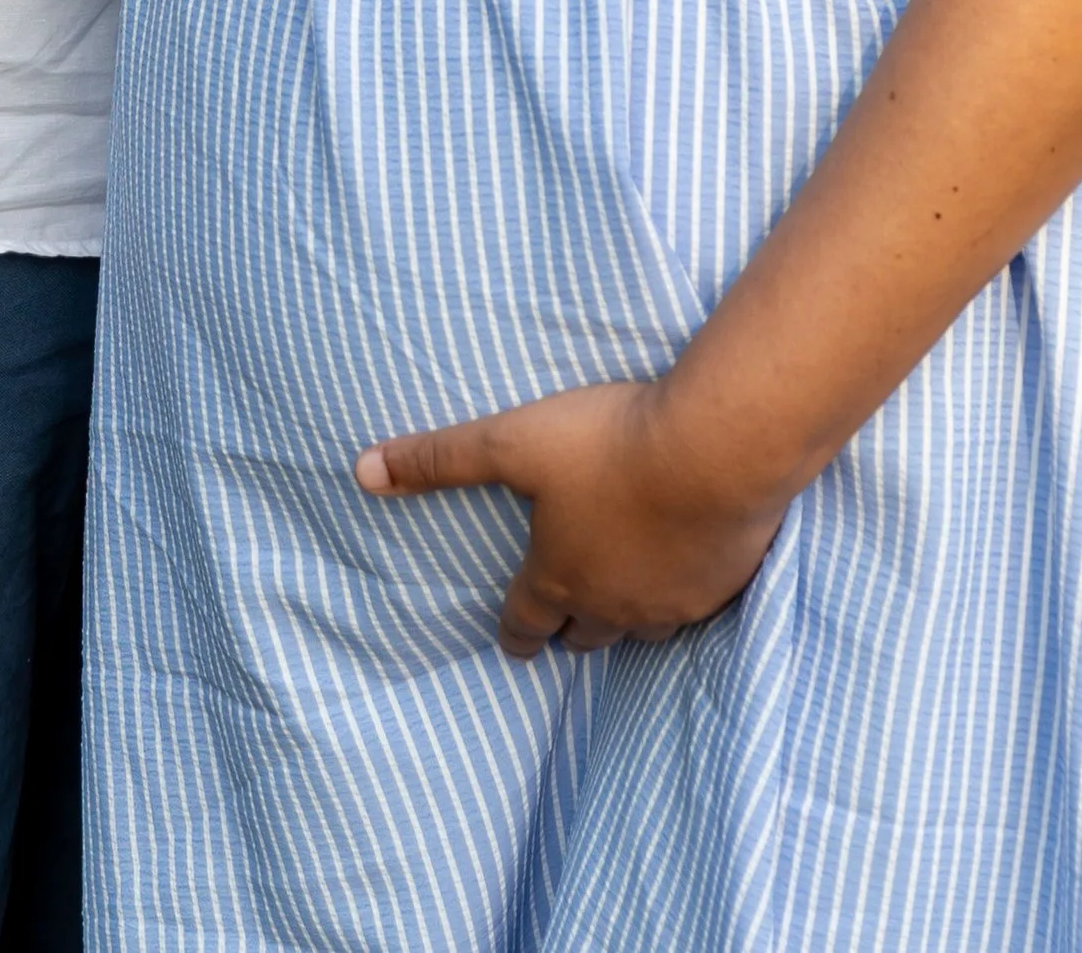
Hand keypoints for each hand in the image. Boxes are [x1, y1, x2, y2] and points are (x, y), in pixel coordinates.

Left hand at [355, 376, 790, 656]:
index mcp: (558, 576)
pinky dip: (679, 591)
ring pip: (640, 627)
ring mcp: (669, 602)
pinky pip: (692, 606)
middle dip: (568, 628)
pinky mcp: (720, 586)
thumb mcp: (511, 441)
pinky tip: (684, 565)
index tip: (513, 640)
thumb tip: (361, 471)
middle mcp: (611, 603)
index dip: (515, 631)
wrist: (715, 449)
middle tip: (563, 618)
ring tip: (622, 595)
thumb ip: (439, 458)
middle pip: (583, 635)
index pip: (526, 622)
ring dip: (624, 614)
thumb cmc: (607, 443)